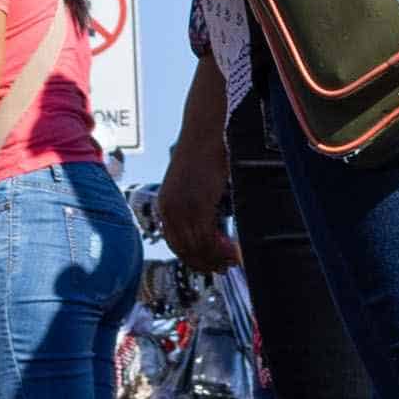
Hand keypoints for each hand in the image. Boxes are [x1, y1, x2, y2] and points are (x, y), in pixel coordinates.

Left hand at [156, 120, 237, 273]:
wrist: (205, 132)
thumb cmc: (203, 155)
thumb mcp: (193, 186)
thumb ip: (195, 208)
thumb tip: (213, 231)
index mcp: (164, 205)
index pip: (175, 244)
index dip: (193, 259)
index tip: (210, 265)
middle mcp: (168, 209)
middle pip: (185, 250)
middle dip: (206, 263)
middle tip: (225, 267)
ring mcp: (182, 208)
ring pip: (198, 247)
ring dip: (216, 258)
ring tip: (232, 260)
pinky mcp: (197, 204)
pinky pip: (208, 237)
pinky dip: (221, 248)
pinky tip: (234, 249)